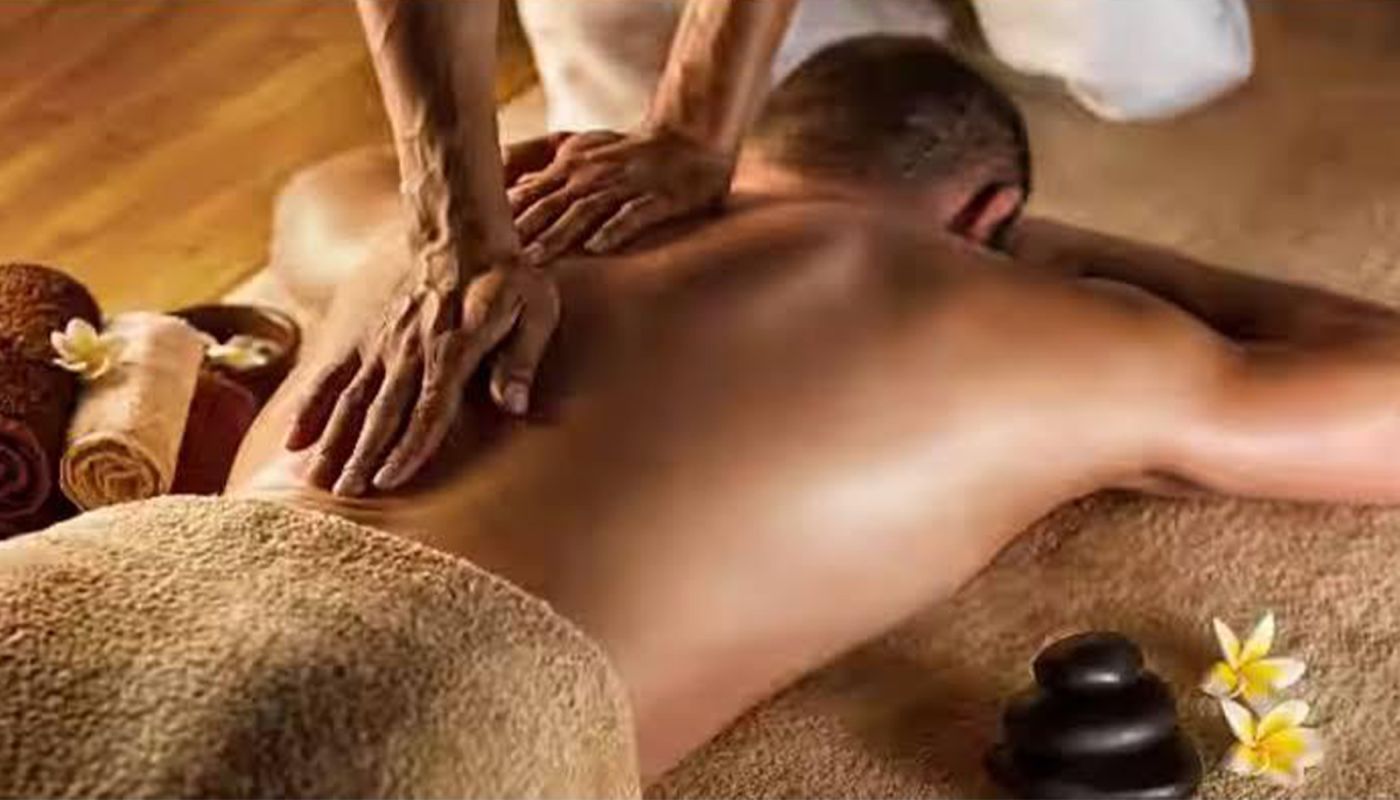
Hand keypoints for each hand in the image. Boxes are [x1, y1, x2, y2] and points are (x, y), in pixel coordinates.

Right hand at [286, 262, 558, 495]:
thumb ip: (521, 360)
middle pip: (383, 413)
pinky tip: (294, 440)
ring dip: (334, 442)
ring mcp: (381, 344)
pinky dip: (311, 407)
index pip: (429, 409)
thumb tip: (515, 407)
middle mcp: (410, 352)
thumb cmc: (507, 279)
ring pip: (352, 400)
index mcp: (453, 351)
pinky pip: (331, 374)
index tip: (389, 481)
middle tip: (345, 496)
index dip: (409, 447)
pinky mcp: (364, 336)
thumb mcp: (534, 312)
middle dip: (363, 456)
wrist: (461, 234)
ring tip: (317, 481)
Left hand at [505, 129, 733, 263]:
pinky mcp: (657, 198)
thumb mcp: (575, 148)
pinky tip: (598, 248)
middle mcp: (591, 176)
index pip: (527, 192)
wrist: (688, 140)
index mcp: (568, 168)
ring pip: (585, 211)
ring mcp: (624, 186)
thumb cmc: (626, 151)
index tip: (471, 242)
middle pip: (549, 204)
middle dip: (521, 231)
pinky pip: (633, 214)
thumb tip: (491, 180)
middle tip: (491, 261)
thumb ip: (535, 161)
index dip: (499, 215)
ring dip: (558, 234)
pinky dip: (615, 229)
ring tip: (535, 259)